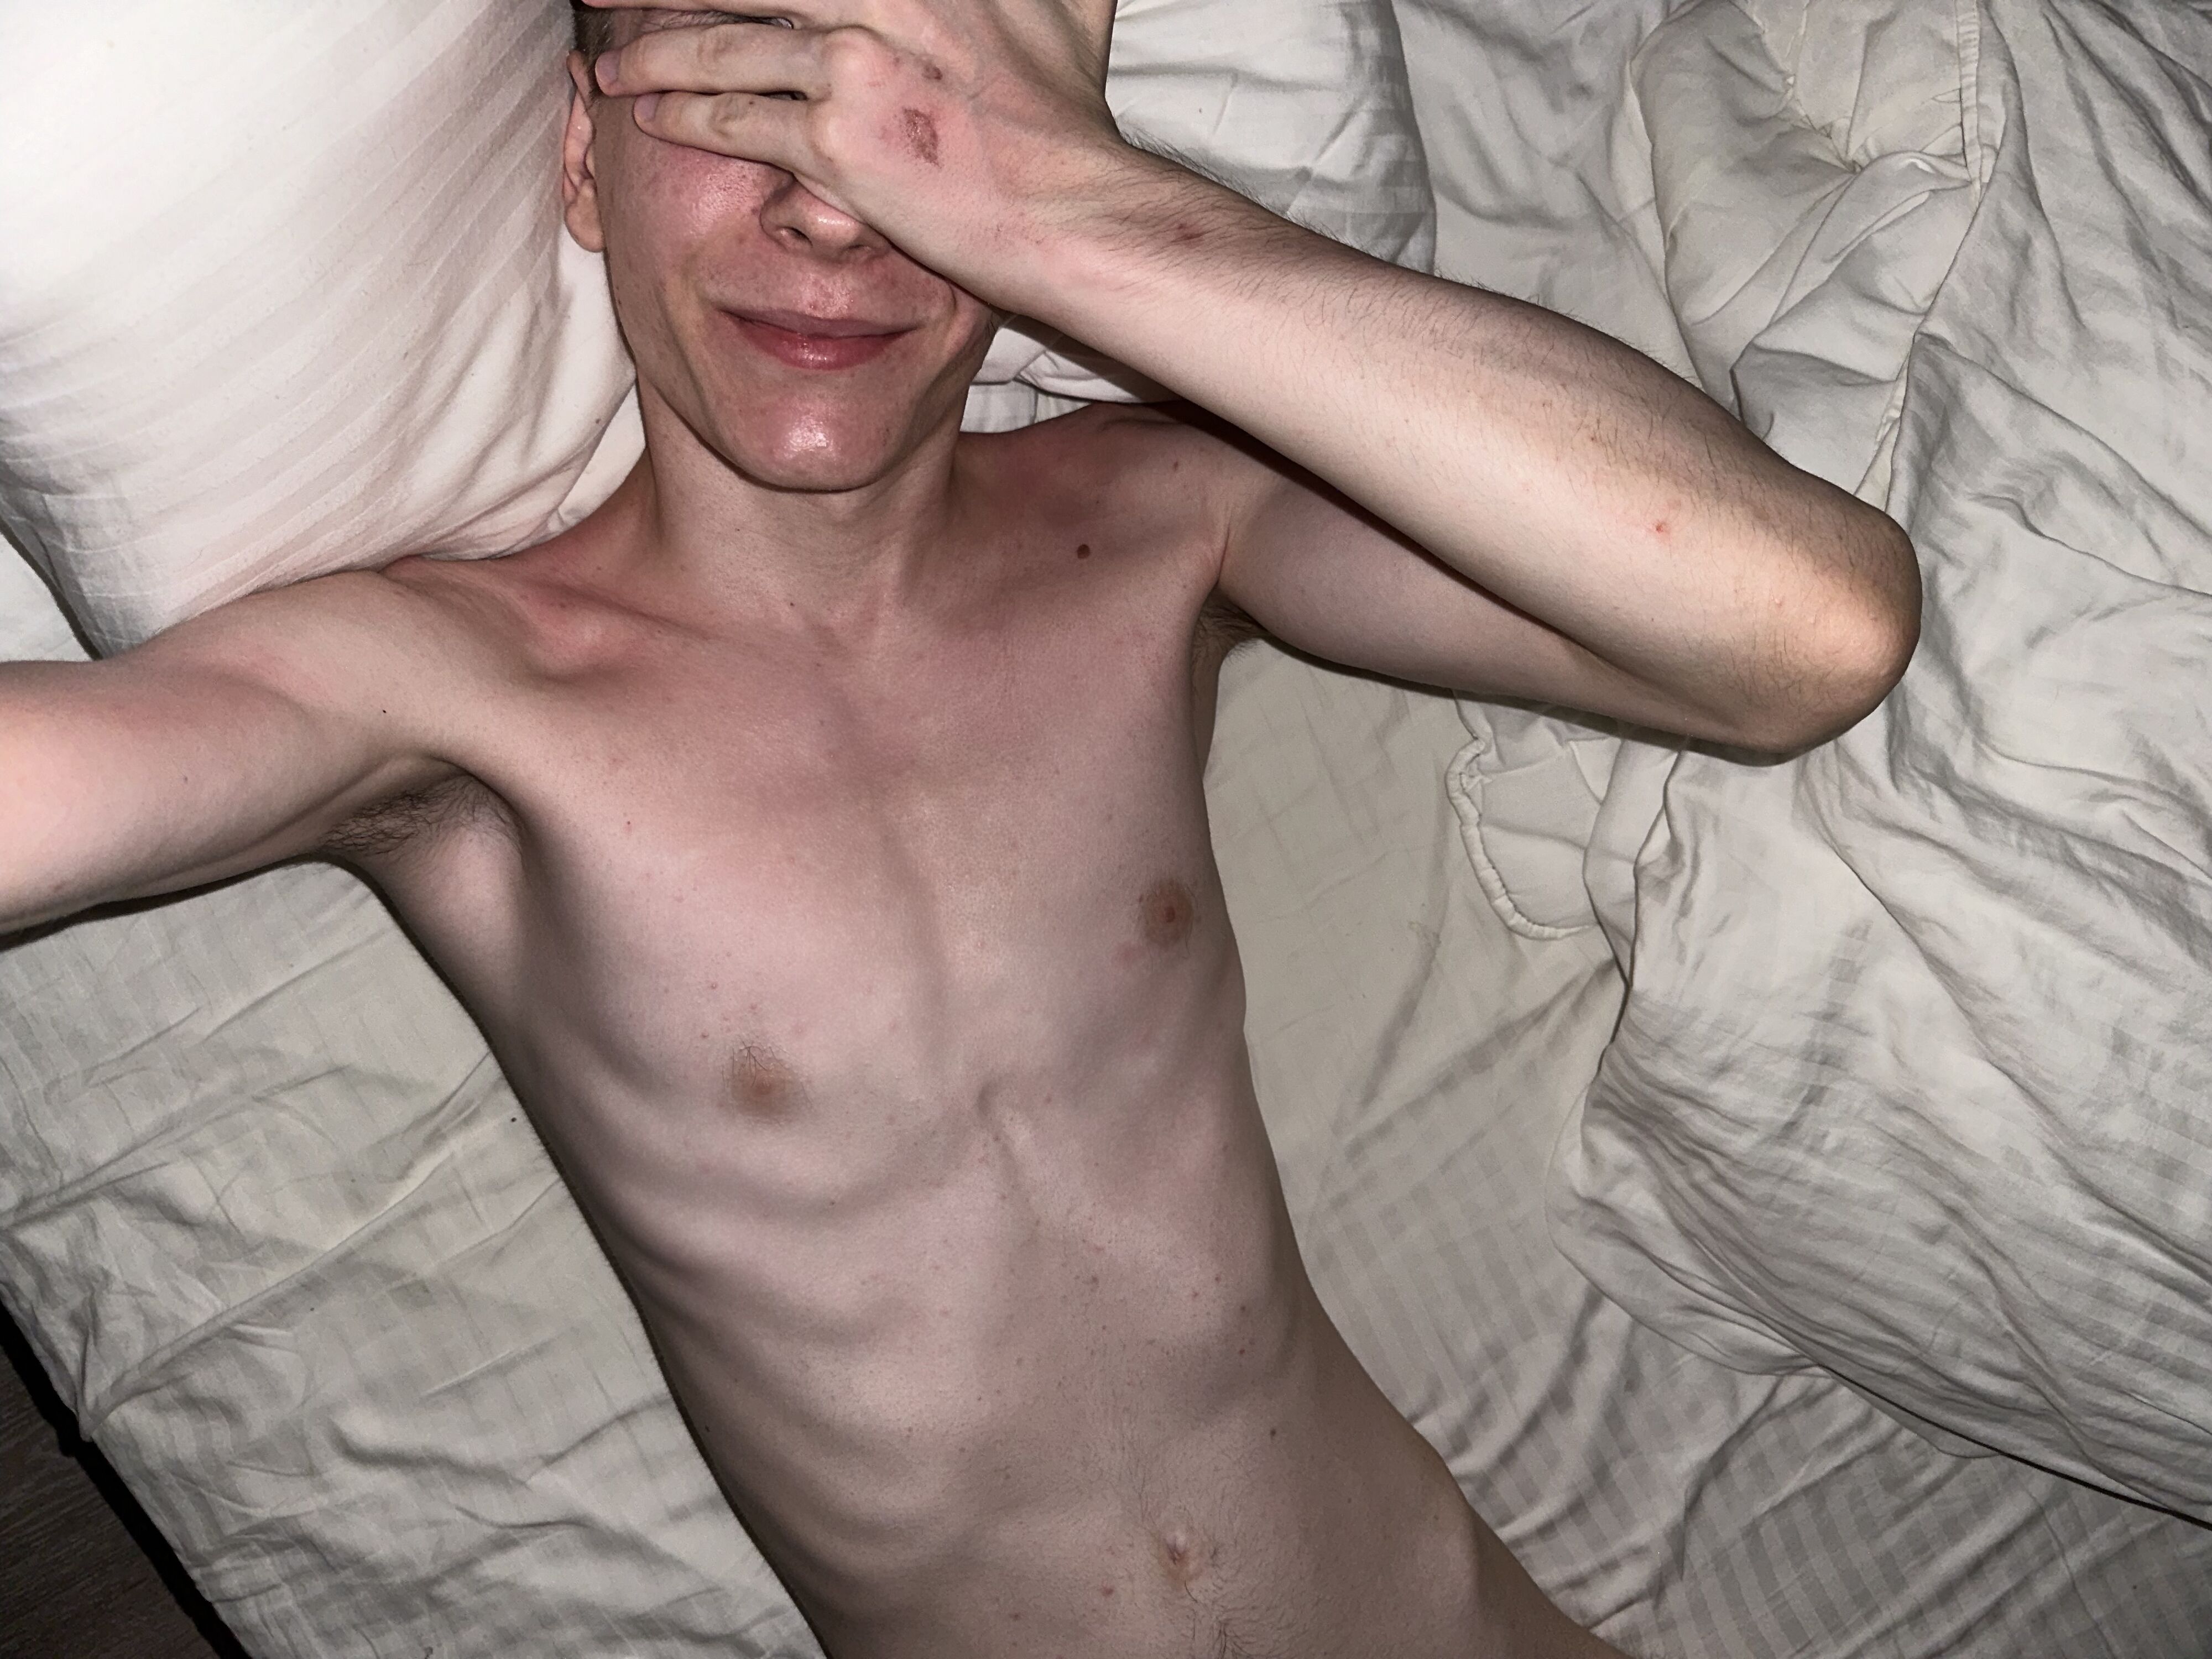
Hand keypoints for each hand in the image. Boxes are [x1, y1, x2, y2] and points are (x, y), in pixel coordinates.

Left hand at [583, 0, 1128, 307]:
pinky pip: (736, 118)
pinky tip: (653, 116)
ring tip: (613, 66)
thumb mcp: (1062, 4)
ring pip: (721, 41)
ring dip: (652, 52)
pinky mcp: (837, 142)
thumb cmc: (1069, 120)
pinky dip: (684, 114)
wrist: (1074, 213)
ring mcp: (853, 65)